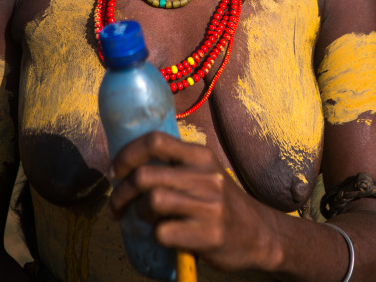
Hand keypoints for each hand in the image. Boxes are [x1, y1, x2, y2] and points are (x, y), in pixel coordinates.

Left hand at [109, 132, 276, 272]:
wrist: (260, 234)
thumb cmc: (222, 203)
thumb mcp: (206, 172)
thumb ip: (177, 164)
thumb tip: (130, 162)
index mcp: (201, 155)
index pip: (155, 140)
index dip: (127, 153)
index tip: (115, 169)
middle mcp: (206, 176)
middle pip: (145, 175)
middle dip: (121, 192)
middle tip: (117, 205)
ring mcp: (208, 206)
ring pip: (152, 202)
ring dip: (139, 213)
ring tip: (145, 219)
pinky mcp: (208, 235)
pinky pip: (164, 232)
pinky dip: (156, 235)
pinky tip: (164, 236)